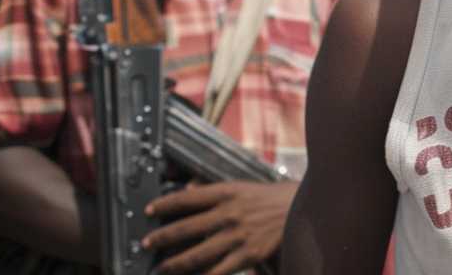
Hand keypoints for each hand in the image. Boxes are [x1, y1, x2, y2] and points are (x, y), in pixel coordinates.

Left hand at [143, 180, 298, 273]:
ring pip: (198, 253)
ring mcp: (238, 236)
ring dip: (176, 262)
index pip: (188, 198)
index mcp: (228, 192)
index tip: (149, 209)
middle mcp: (230, 213)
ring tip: (162, 267)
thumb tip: (188, 188)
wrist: (304, 209)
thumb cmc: (273, 198)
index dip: (166, 204)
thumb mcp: (244, 186)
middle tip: (146, 243)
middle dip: (163, 236)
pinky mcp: (248, 255)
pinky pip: (219, 271)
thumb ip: (215, 189)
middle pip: (187, 227)